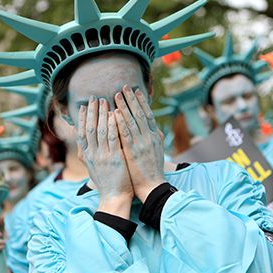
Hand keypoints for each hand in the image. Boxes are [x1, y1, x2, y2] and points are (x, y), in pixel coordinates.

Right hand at [77, 96, 133, 218]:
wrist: (114, 197)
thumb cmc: (105, 181)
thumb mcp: (92, 166)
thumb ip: (86, 151)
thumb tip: (80, 137)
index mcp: (87, 156)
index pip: (82, 133)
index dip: (83, 118)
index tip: (85, 106)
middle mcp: (93, 154)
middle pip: (90, 128)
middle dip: (92, 112)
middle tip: (95, 98)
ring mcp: (103, 156)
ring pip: (101, 131)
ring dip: (102, 114)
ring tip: (105, 101)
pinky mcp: (115, 158)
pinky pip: (113, 139)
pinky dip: (113, 125)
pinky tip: (115, 115)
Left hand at [115, 85, 165, 202]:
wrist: (152, 186)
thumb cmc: (152, 170)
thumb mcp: (157, 151)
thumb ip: (155, 137)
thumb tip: (154, 126)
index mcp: (154, 136)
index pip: (148, 114)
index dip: (141, 101)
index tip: (135, 91)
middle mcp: (149, 137)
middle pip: (140, 113)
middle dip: (132, 99)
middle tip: (124, 86)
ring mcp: (141, 144)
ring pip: (132, 121)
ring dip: (124, 107)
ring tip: (117, 95)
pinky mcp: (133, 152)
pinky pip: (126, 134)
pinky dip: (121, 122)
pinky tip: (115, 113)